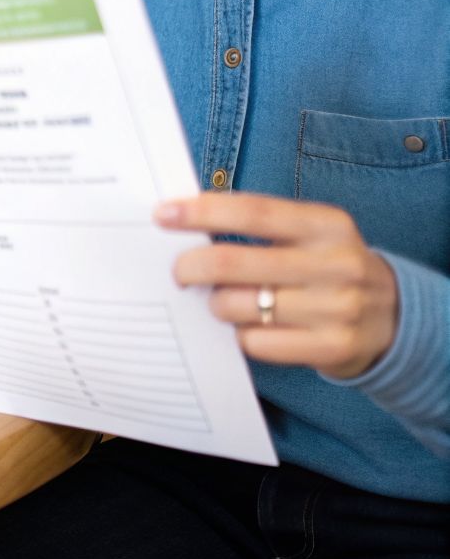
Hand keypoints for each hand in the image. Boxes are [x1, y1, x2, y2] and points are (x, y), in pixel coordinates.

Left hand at [162, 192, 398, 378]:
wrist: (395, 318)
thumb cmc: (328, 268)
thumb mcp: (311, 236)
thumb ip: (261, 226)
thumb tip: (185, 220)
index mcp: (327, 225)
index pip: (254, 212)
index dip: (202, 212)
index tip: (163, 214)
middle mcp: (336, 264)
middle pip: (234, 263)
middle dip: (190, 267)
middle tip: (177, 272)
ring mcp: (337, 308)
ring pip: (238, 306)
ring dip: (215, 305)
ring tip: (221, 301)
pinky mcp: (333, 347)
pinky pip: (255, 342)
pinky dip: (239, 335)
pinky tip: (247, 328)